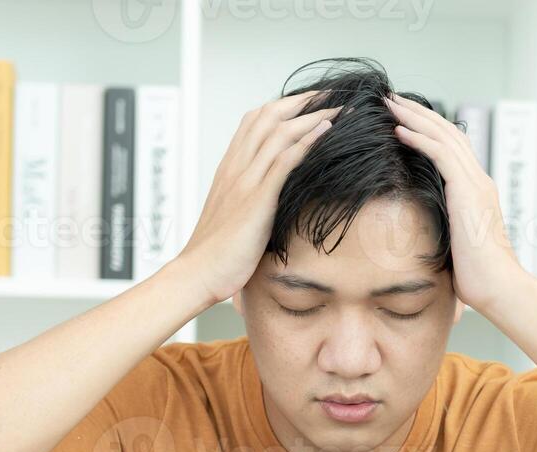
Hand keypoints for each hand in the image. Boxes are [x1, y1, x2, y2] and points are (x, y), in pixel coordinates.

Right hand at [174, 92, 339, 305]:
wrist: (198, 273)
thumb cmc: (217, 252)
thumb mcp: (234, 216)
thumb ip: (250, 200)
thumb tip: (272, 201)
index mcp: (229, 169)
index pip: (254, 122)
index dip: (282, 106)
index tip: (308, 102)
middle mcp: (235, 167)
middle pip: (267, 116)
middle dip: (301, 100)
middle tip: (330, 94)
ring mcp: (244, 181)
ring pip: (278, 132)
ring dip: (311, 116)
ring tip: (338, 108)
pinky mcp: (256, 199)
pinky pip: (283, 161)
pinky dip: (306, 141)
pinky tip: (326, 130)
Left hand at [384, 94, 531, 315]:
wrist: (499, 287)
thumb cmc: (478, 279)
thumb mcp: (454, 248)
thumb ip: (442, 233)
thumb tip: (420, 242)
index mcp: (476, 192)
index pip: (453, 149)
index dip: (428, 130)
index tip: (402, 120)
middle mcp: (479, 181)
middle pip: (448, 133)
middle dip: (419, 113)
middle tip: (392, 98)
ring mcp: (476, 183)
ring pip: (444, 136)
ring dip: (415, 116)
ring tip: (390, 103)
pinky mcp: (468, 190)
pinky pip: (441, 153)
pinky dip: (419, 137)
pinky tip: (398, 130)